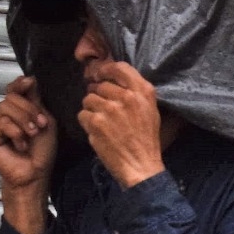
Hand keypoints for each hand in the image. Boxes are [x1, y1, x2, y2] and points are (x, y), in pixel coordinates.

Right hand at [0, 76, 57, 233]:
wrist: (36, 172)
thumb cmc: (42, 150)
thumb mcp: (45, 120)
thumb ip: (35, 99)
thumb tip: (29, 78)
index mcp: (19, 109)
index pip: (14, 89)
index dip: (19, 84)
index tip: (28, 83)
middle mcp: (5, 114)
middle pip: (11, 97)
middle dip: (29, 110)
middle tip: (40, 126)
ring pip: (5, 107)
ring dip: (24, 121)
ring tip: (31, 136)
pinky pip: (0, 123)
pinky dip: (14, 133)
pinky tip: (19, 145)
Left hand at [79, 61, 164, 188]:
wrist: (140, 165)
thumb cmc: (146, 139)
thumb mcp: (151, 110)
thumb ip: (136, 92)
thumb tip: (114, 80)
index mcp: (142, 91)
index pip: (119, 67)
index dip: (106, 70)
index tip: (100, 76)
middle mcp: (126, 97)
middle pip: (100, 85)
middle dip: (98, 96)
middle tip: (103, 109)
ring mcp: (109, 109)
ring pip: (88, 99)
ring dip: (91, 109)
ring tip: (101, 121)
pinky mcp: (95, 123)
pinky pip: (82, 114)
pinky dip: (86, 122)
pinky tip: (97, 131)